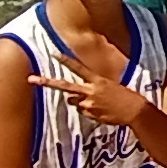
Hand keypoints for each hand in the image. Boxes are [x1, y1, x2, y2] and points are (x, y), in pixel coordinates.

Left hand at [31, 49, 152, 128]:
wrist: (135, 111)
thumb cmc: (125, 97)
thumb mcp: (110, 87)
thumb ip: (92, 89)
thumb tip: (74, 98)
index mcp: (97, 80)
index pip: (78, 68)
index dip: (66, 60)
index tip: (54, 53)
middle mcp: (90, 91)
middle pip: (64, 86)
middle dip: (47, 82)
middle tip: (31, 79)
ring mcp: (88, 103)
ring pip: (74, 102)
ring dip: (79, 102)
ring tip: (98, 103)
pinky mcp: (90, 114)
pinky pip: (84, 111)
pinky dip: (90, 111)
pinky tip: (103, 111)